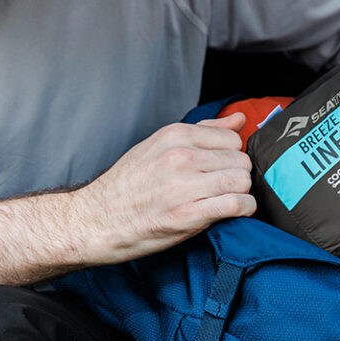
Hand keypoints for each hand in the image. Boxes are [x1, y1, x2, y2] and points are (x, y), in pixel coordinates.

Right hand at [72, 112, 255, 262]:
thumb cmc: (127, 186)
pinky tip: (233, 213)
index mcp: (174, 135)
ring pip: (241, 181)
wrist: (96, 220)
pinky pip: (236, 205)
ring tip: (225, 201)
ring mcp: (184, 185)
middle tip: (222, 189)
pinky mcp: (188, 214)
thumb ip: (203, 132)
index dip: (231, 156)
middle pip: (240, 161)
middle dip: (237, 176)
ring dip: (240, 194)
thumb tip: (239, 120)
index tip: (221, 169)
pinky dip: (243, 210)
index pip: (231, 138)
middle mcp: (180, 156)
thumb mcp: (160, 147)